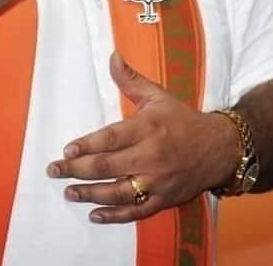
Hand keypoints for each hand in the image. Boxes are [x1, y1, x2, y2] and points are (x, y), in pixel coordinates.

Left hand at [46, 52, 239, 223]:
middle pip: (109, 166)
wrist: (218, 148)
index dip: (87, 145)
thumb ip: (130, 79)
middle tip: (54, 171)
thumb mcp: (158, 95)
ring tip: (69, 192)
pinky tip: (94, 214)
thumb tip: (112, 56)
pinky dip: (114, 216)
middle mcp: (152, 156)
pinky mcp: (163, 199)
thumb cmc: (183, 119)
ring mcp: (158, 181)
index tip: (67, 149)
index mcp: (148, 127)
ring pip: (118, 192)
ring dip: (90, 194)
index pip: (112, 138)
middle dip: (77, 170)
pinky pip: (135, 211)